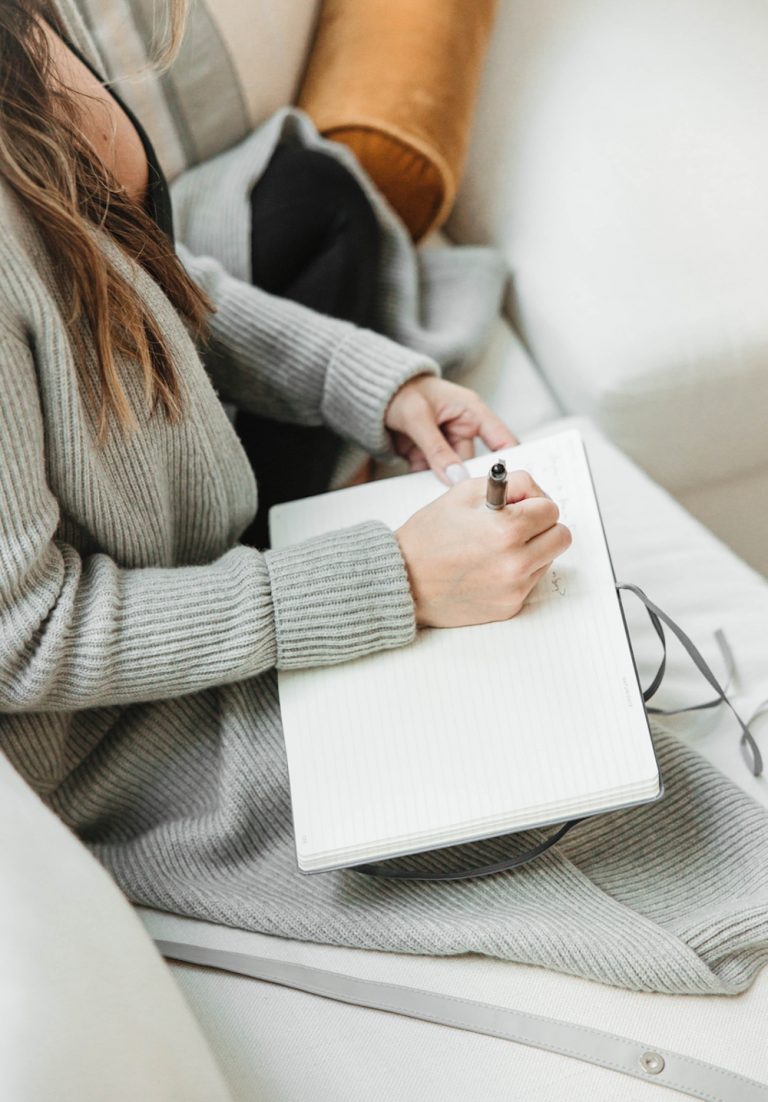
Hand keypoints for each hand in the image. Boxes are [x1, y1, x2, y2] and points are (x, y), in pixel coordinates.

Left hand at [385, 376, 516, 484]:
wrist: (374, 394)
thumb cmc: (400, 390)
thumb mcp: (418, 417)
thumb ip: (437, 448)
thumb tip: (455, 476)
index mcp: (471, 412)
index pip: (502, 440)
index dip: (507, 462)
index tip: (506, 484)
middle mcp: (463, 429)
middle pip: (475, 464)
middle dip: (465, 478)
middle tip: (458, 493)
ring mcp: (447, 444)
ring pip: (453, 473)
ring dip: (442, 482)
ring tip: (432, 486)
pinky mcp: (431, 456)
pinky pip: (434, 475)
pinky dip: (427, 482)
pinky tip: (418, 483)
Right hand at [396, 471, 571, 627]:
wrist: (402, 582)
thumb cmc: (426, 538)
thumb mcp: (463, 493)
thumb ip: (507, 484)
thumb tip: (532, 491)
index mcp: (507, 529)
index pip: (550, 508)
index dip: (533, 502)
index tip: (518, 505)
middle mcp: (516, 562)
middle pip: (560, 536)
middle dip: (542, 525)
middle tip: (517, 524)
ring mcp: (515, 588)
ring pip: (548, 559)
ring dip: (533, 549)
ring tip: (498, 546)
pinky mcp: (510, 606)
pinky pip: (531, 581)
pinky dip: (518, 571)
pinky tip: (490, 567)